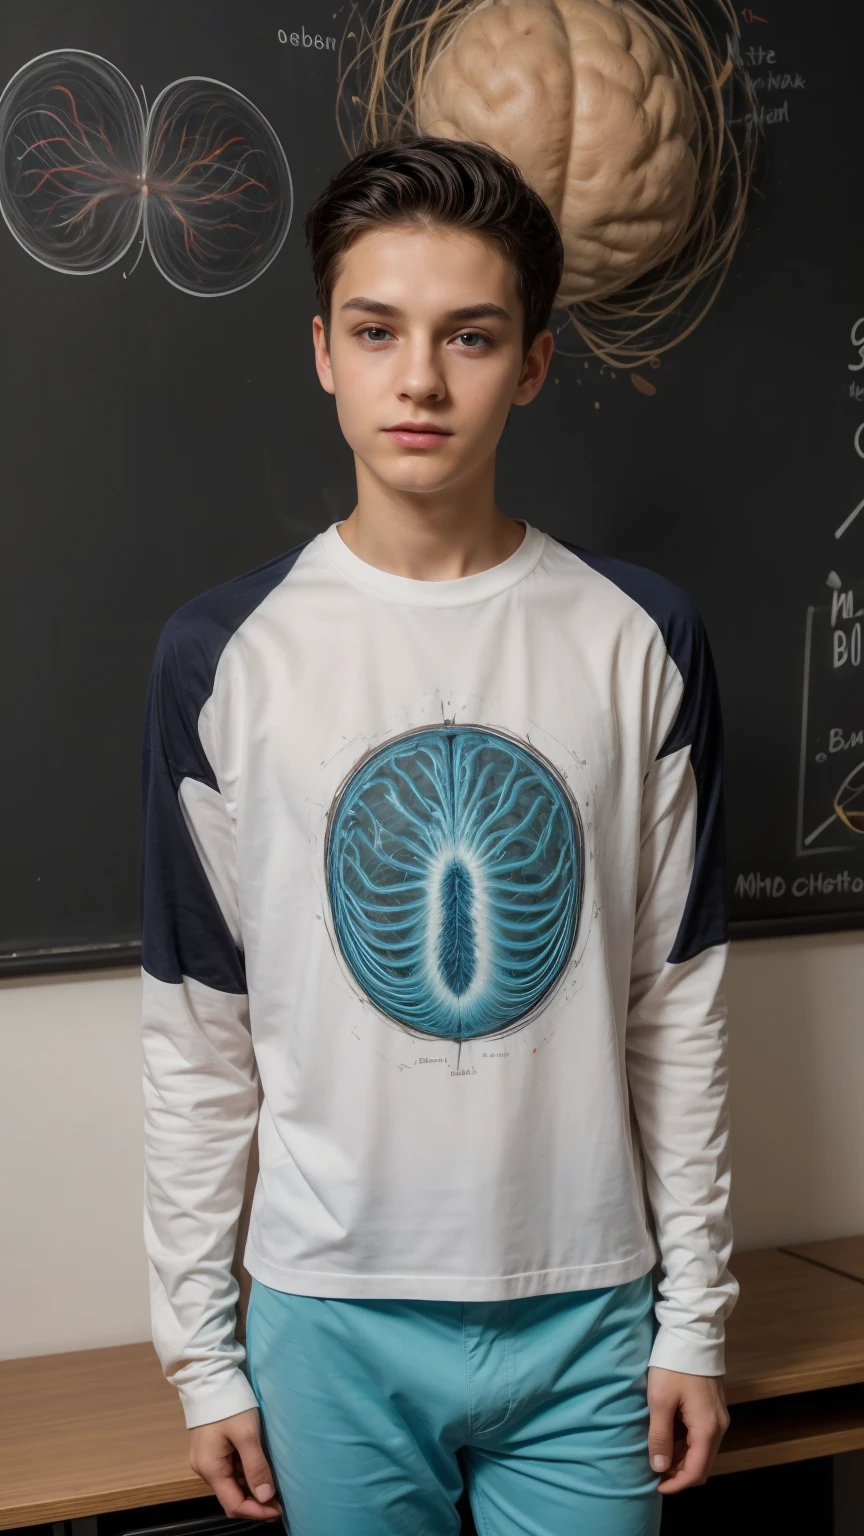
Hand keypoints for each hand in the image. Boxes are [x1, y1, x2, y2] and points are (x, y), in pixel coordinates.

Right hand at [189, 1408, 282, 1520]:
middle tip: (280, 1501)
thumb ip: (256, 1467)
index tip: (279, 1510)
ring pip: (231, 1484)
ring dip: (251, 1489)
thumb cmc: (229, 1402)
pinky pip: (229, 1471)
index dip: (256, 1511)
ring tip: (274, 1488)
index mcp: (211, 1468)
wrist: (209, 1375)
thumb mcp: (247, 1433)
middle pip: (231, 1497)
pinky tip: (260, 1471)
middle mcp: (205, 1469)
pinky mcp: (211, 1449)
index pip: (233, 1505)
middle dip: (255, 1503)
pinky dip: (245, 1476)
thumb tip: (265, 1498)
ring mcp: (207, 1459)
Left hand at [647, 1367, 729, 1492]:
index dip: (677, 1484)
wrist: (692, 1333)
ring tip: (658, 1454)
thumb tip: (660, 1468)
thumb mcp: (659, 1401)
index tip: (656, 1486)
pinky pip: (703, 1436)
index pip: (696, 1471)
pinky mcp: (714, 1407)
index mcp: (707, 1428)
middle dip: (680, 1473)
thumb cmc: (673, 1366)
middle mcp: (719, 1426)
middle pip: (703, 1464)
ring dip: (683, 1458)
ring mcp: (719, 1416)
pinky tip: (669, 1436)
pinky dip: (688, 1444)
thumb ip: (660, 1437)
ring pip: (703, 1451)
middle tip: (655, 1471)